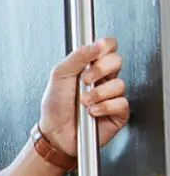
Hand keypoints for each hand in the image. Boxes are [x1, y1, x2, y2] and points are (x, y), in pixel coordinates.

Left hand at [39, 38, 127, 155]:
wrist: (55, 132)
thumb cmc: (55, 106)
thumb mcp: (59, 75)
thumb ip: (77, 57)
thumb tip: (96, 43)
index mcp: (90, 67)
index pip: (108, 47)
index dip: (105, 47)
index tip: (95, 53)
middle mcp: (104, 79)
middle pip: (117, 61)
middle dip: (100, 70)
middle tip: (85, 80)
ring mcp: (112, 95)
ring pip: (119, 84)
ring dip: (97, 94)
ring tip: (84, 102)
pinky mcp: (119, 112)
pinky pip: (121, 103)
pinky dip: (104, 107)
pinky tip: (92, 112)